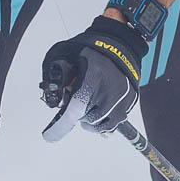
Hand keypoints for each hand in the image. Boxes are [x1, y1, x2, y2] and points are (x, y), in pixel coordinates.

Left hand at [41, 15, 146, 141]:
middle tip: (76, 100)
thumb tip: (52, 95)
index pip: (75, 108)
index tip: (49, 136)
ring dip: (90, 120)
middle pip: (87, 118)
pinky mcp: (130, 101)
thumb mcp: (67, 54)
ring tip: (88, 105)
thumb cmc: (92, 49)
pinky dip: (104, 122)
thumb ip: (56, 74)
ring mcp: (123, 97)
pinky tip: (99, 113)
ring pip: (101, 124)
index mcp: (94, 76)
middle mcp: (111, 89)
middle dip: (77, 113)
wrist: (120, 43)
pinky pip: (114, 122)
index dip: (61, 125)